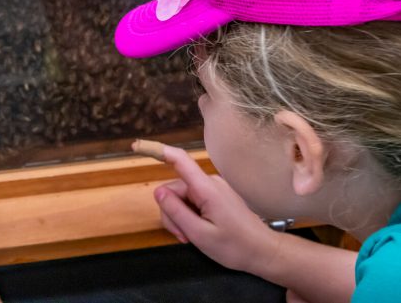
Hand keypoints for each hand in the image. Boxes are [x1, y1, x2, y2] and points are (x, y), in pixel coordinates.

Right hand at [133, 140, 280, 273]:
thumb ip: (176, 212)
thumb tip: (157, 192)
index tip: (136, 146)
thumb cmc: (235, 246)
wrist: (264, 252)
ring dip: (180, 217)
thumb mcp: (200, 234)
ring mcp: (213, 188)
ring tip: (192, 237)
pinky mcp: (216, 195)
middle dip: (171, 212)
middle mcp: (209, 182)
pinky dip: (189, 216)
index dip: (157, 151)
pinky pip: (192, 201)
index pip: (179, 160)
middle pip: (174, 189)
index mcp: (206, 188)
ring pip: (181, 197)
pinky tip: (198, 232)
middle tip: (183, 236)